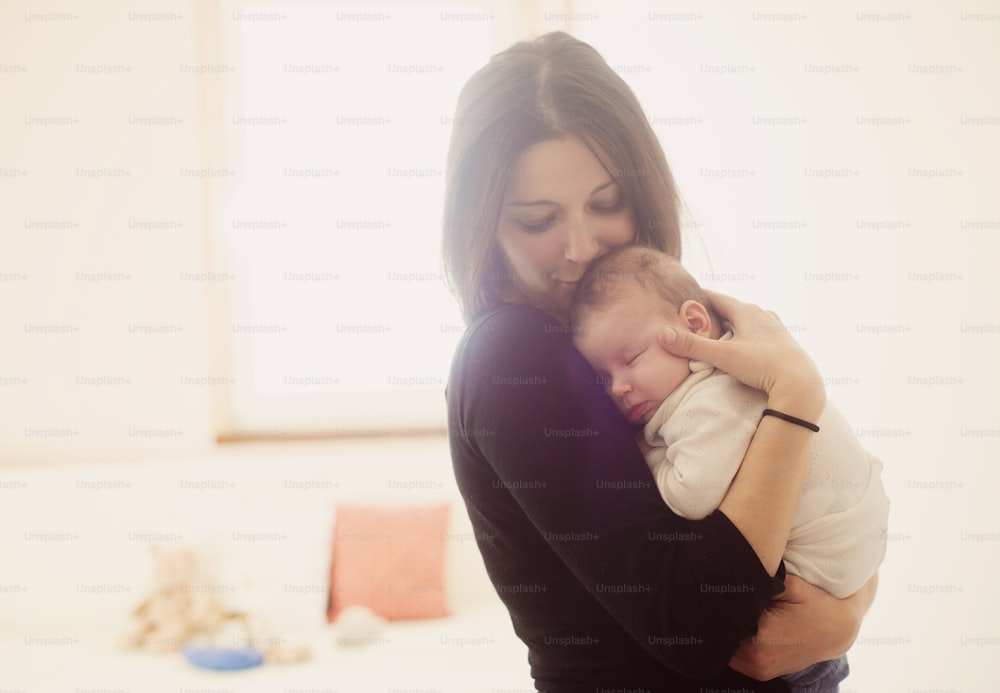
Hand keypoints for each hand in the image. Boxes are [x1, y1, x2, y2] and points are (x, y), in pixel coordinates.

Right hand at [658, 291, 824, 420]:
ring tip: (721, 330)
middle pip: (734, 308)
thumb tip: (663, 334)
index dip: (701, 297)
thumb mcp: (723, 356)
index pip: (718, 298)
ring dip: (734, 323)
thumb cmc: (763, 366)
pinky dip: (748, 334)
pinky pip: (760, 333)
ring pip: (749, 320)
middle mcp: (763, 315)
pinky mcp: (784, 343)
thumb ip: (693, 346)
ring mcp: (776, 328)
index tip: (687, 297)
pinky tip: (746, 344)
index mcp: (747, 312)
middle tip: (699, 316)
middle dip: (715, 311)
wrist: (801, 384)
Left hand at [729, 573, 877, 679]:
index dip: (717, 606)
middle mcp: (757, 661)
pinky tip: (742, 623)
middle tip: (723, 595)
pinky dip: (733, 642)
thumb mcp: (790, 584)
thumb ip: (759, 580)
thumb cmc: (815, 604)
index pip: (721, 621)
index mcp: (761, 640)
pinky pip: (734, 657)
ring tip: (733, 609)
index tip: (719, 590)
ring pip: (724, 649)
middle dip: (719, 618)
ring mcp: (759, 670)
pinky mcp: (762, 672)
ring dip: (725, 631)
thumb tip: (730, 574)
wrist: (838, 630)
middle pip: (720, 637)